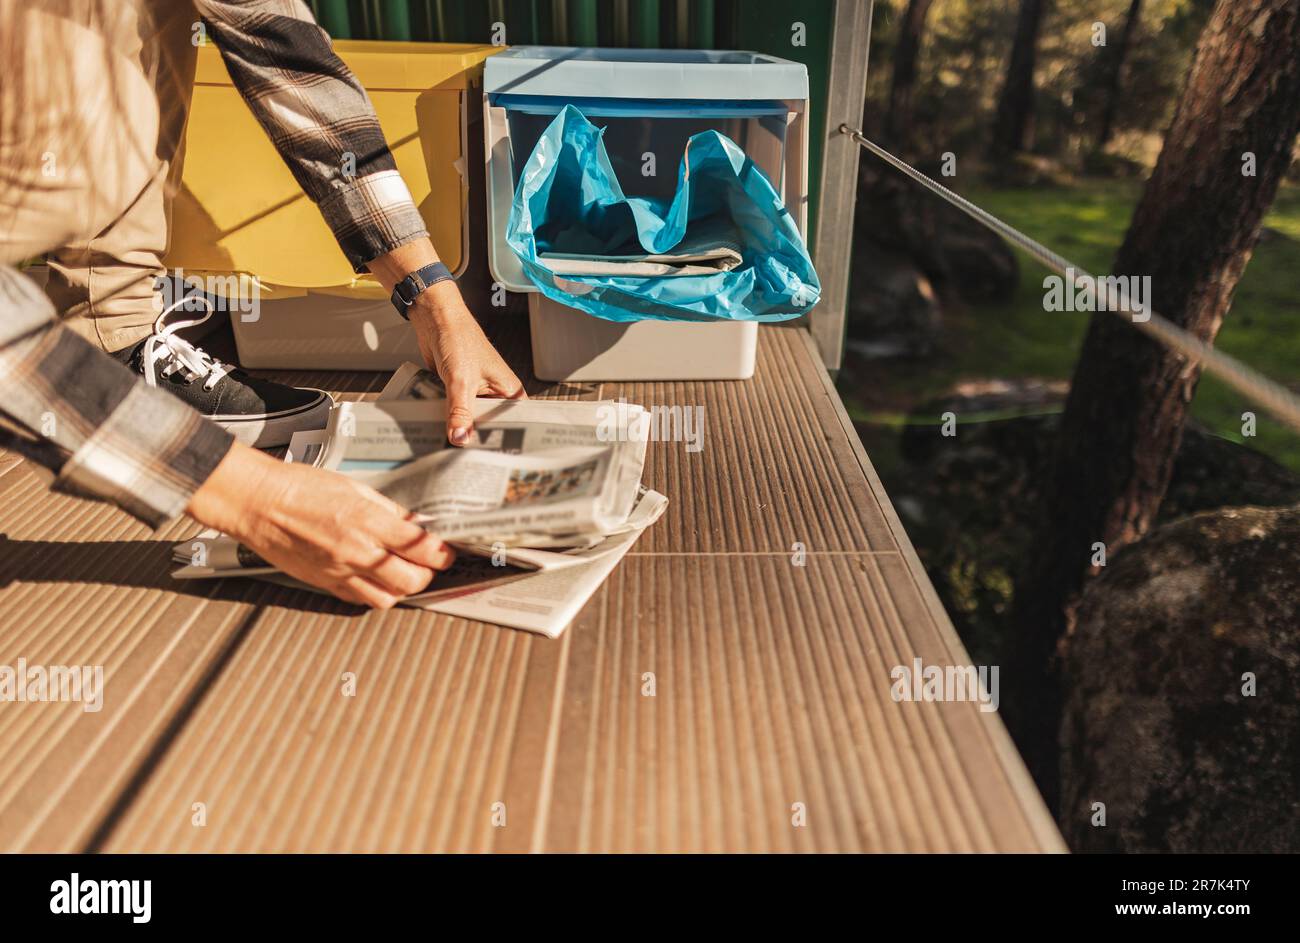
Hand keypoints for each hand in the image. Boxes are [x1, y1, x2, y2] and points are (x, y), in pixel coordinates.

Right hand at [187, 443, 454, 607]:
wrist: (258, 502)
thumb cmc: (300, 488)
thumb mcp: (355, 488)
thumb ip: (389, 511)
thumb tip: (415, 524)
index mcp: (368, 522)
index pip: (422, 547)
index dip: (443, 553)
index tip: (447, 551)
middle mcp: (357, 551)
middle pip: (412, 580)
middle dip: (429, 574)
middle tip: (432, 564)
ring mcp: (340, 571)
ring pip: (389, 598)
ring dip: (404, 589)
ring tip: (406, 574)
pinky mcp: (325, 583)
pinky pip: (361, 600)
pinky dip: (377, 595)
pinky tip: (379, 581)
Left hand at [409, 282, 525, 445]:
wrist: (435, 319)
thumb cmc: (458, 339)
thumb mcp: (461, 380)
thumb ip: (460, 411)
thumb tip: (460, 439)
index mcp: (509, 391)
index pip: (515, 424)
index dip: (505, 441)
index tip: (494, 460)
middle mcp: (496, 395)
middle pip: (490, 427)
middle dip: (478, 440)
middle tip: (467, 462)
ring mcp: (476, 395)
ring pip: (470, 421)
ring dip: (459, 431)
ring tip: (450, 453)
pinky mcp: (458, 393)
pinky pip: (454, 414)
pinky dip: (447, 421)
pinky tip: (438, 436)